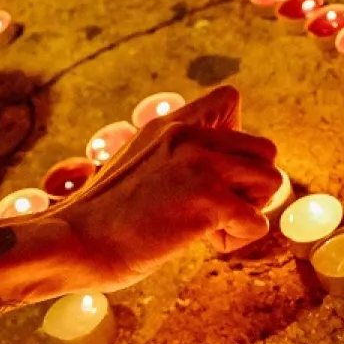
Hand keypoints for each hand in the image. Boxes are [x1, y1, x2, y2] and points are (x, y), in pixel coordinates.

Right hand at [56, 86, 281, 290]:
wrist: (72, 243)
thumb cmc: (101, 219)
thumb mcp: (137, 165)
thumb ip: (174, 156)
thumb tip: (216, 172)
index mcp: (170, 126)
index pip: (229, 99)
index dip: (237, 139)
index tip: (214, 172)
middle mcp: (189, 137)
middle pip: (265, 150)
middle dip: (250, 185)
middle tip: (215, 210)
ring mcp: (201, 166)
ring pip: (272, 182)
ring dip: (249, 211)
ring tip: (211, 227)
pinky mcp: (208, 201)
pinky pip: (258, 222)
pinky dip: (237, 239)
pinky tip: (203, 242)